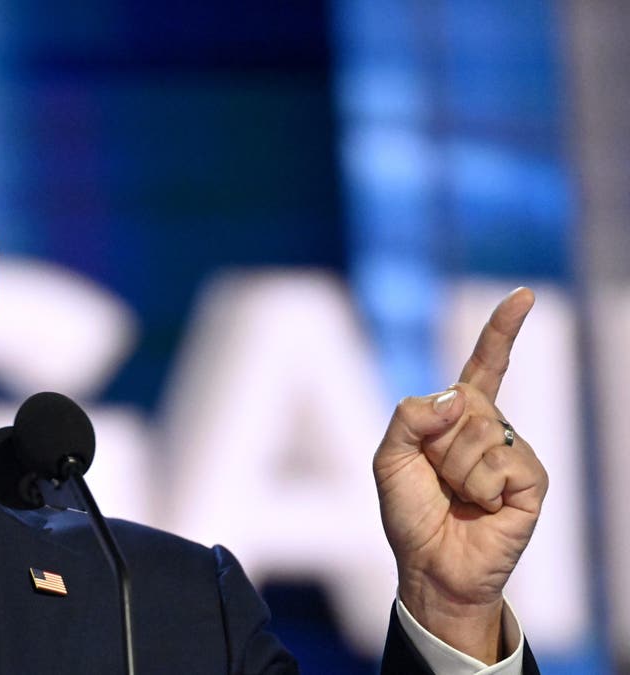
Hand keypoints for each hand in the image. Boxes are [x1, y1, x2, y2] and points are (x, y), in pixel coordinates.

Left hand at [373, 287, 547, 662]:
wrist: (430, 566)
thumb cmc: (409, 514)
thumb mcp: (387, 459)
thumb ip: (408, 418)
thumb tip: (455, 396)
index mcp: (457, 417)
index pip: (484, 365)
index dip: (502, 330)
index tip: (523, 295)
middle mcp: (491, 428)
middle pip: (465, 401)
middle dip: (437, 442)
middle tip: (436, 477)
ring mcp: (514, 453)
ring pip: (479, 432)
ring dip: (455, 469)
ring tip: (457, 496)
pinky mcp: (532, 481)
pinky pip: (501, 462)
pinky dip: (479, 486)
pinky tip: (482, 507)